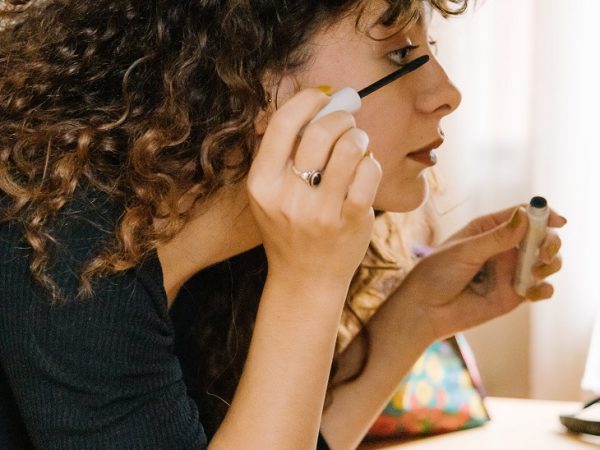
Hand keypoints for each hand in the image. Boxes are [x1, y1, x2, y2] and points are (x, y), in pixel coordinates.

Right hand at [247, 88, 381, 287]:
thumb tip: (317, 102)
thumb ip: (282, 153)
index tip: (323, 95)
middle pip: (321, 131)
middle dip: (341, 117)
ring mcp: (320, 212)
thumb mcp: (269, 193)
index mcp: (262, 184)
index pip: (283, 123)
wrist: (304, 279)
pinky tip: (364, 169)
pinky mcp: (351, 221)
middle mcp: (288, 197)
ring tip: (357, 144)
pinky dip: (370, 163)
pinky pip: (369, 172)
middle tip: (346, 121)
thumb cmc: (289, 228)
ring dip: (358, 137)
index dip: (307, 100)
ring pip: (349, 148)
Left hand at [398, 205, 565, 340]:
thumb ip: (496, 238)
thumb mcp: (464, 252)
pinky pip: (540, 288)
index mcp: (488, 229)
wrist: (424, 310)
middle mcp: (503, 248)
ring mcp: (510, 271)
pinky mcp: (514, 295)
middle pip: (540, 237)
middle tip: (544, 253)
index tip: (557, 220)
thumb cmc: (435, 275)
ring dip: (551, 263)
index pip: (522, 215)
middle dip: (550, 241)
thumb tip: (525, 215)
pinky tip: (534, 291)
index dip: (542, 213)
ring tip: (537, 271)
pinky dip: (544, 288)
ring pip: (545, 262)